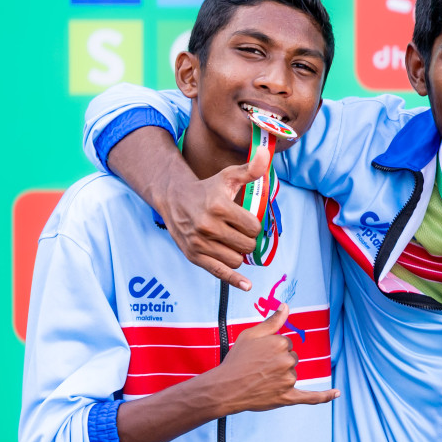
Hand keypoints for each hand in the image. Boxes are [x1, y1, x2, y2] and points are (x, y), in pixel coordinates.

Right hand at [160, 158, 265, 291]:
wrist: (174, 198)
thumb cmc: (207, 188)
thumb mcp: (228, 176)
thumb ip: (250, 169)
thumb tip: (266, 155)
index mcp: (219, 207)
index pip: (253, 227)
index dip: (254, 225)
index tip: (246, 220)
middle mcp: (208, 226)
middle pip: (247, 244)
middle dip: (248, 239)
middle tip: (239, 231)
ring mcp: (200, 243)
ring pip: (236, 259)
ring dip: (239, 252)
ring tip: (230, 240)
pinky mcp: (194, 256)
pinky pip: (220, 273)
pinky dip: (235, 280)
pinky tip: (247, 285)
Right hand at [211, 307, 338, 412]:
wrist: (225, 387)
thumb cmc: (236, 360)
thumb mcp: (251, 335)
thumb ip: (272, 321)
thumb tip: (286, 306)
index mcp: (281, 343)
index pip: (286, 343)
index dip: (272, 349)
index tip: (259, 355)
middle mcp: (288, 360)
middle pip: (291, 358)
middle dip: (278, 362)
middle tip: (258, 368)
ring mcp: (289, 380)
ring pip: (293, 374)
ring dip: (281, 376)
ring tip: (260, 380)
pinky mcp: (288, 397)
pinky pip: (311, 397)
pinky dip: (324, 396)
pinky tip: (336, 393)